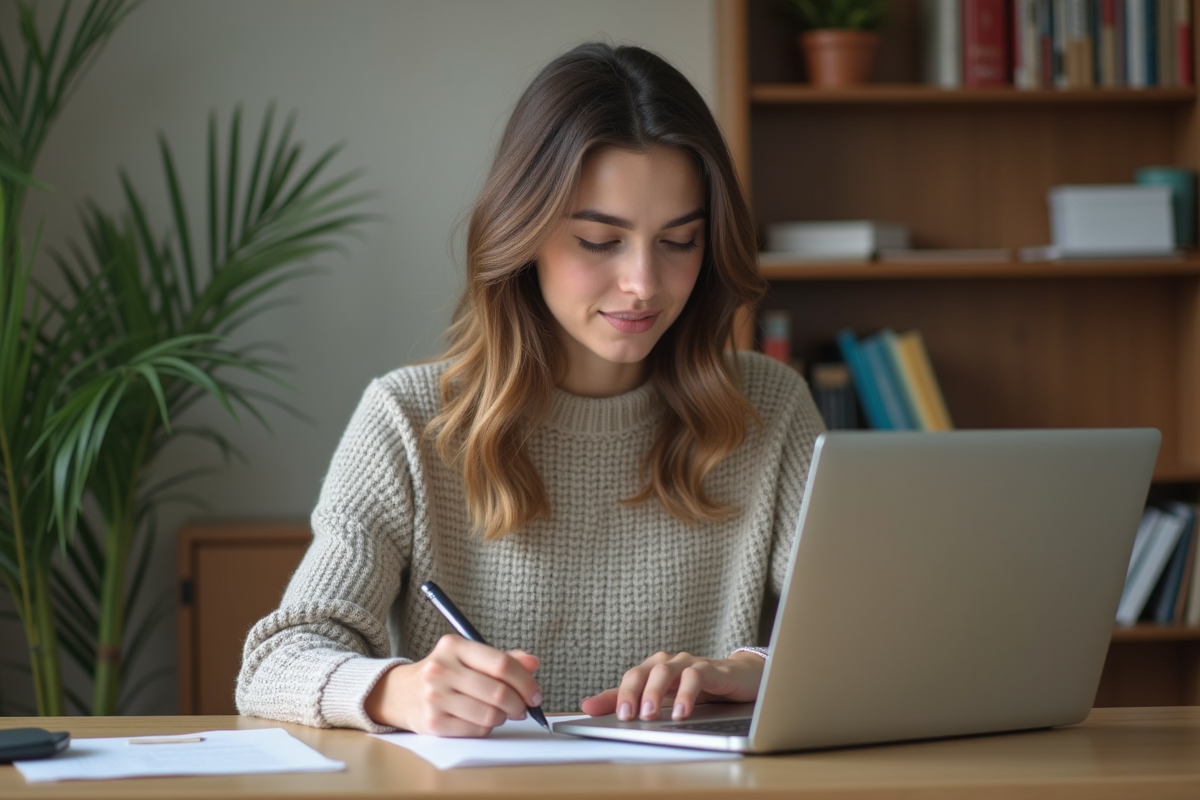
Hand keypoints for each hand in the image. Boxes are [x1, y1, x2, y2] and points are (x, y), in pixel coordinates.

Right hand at [365, 634, 541, 736]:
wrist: (399, 693)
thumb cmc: (443, 674)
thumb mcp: (468, 658)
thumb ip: (502, 660)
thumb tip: (533, 663)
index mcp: (454, 646)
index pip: (501, 664)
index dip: (525, 682)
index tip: (535, 694)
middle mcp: (441, 669)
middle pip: (498, 692)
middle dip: (519, 704)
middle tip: (523, 708)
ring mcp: (435, 697)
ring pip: (490, 715)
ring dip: (503, 718)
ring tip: (500, 714)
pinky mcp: (432, 722)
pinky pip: (476, 731)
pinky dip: (486, 729)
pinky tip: (481, 721)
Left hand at [579, 651, 763, 721]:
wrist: (743, 679)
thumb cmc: (701, 689)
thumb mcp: (666, 701)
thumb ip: (631, 703)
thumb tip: (589, 707)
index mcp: (653, 671)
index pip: (626, 681)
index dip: (608, 695)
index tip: (588, 710)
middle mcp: (667, 664)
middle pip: (640, 672)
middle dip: (629, 693)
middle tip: (625, 717)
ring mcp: (688, 663)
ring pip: (663, 671)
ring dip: (654, 693)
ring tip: (649, 716)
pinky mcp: (711, 668)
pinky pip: (694, 677)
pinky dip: (686, 694)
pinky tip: (682, 713)